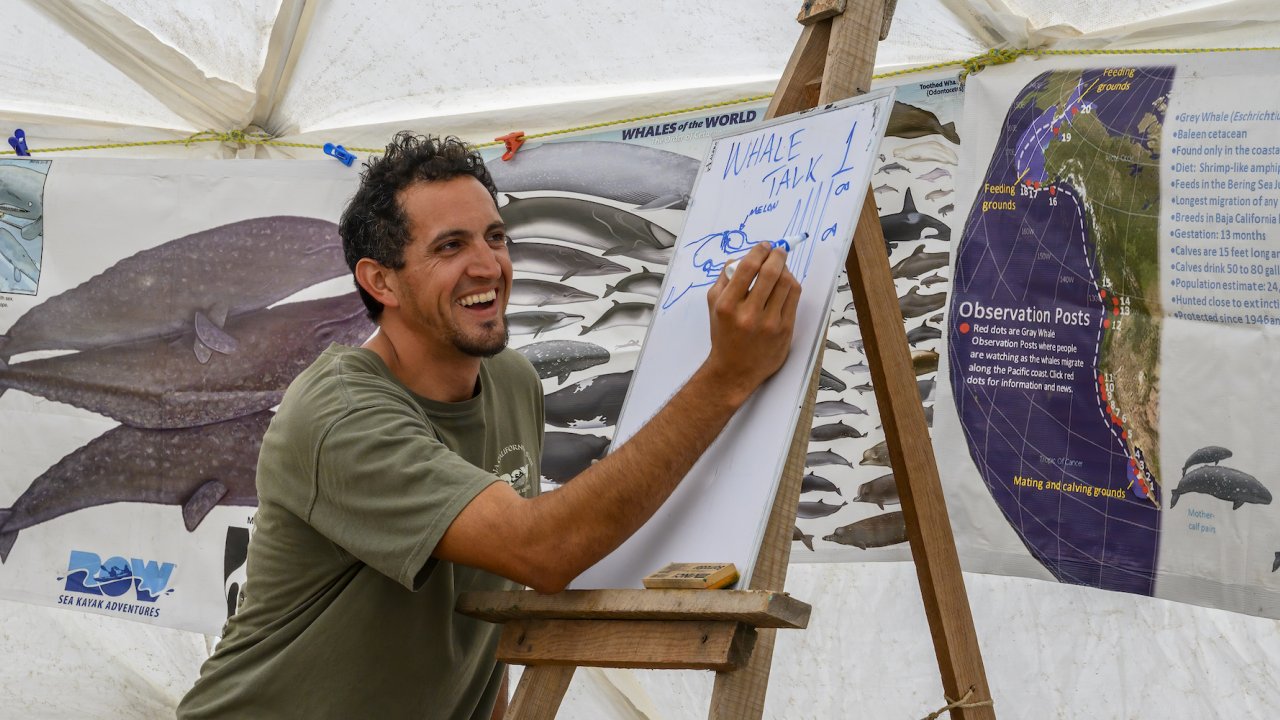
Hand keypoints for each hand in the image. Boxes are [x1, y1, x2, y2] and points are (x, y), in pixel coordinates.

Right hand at [703, 243, 800, 402]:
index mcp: (728, 306)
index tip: (764, 246)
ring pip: (786, 283)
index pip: (748, 268)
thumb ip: (723, 279)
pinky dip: (791, 285)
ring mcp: (769, 324)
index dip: (759, 251)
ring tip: (781, 267)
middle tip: (778, 250)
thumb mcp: (713, 307)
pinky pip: (794, 298)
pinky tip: (786, 283)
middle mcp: (749, 314)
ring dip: (785, 269)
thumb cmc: (724, 336)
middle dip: (777, 255)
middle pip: (771, 272)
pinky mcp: (785, 330)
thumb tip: (740, 258)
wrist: (734, 371)